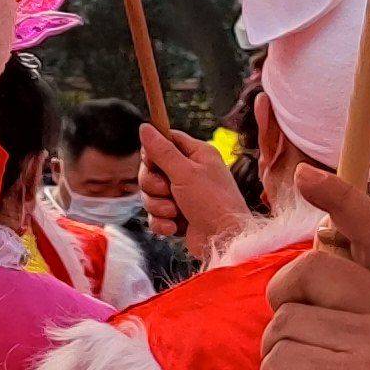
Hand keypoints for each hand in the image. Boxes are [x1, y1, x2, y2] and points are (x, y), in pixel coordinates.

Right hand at [143, 122, 253, 249]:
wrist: (224, 241)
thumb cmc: (212, 203)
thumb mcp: (185, 172)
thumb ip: (162, 150)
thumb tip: (145, 127)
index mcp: (197, 154)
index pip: (166, 140)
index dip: (153, 152)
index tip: (152, 163)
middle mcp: (190, 172)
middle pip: (152, 170)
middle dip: (153, 185)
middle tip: (167, 191)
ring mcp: (184, 195)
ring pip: (152, 194)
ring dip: (158, 206)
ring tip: (175, 212)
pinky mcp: (179, 216)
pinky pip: (156, 215)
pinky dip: (162, 222)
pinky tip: (175, 227)